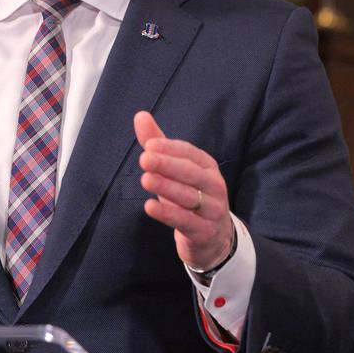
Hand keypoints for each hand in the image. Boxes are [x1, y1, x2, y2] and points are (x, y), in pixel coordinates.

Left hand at [134, 110, 233, 270]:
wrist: (213, 237)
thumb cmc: (190, 195)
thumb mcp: (176, 169)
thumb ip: (158, 144)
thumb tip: (140, 115)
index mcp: (206, 166)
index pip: (189, 153)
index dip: (170, 149)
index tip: (149, 145)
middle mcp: (213, 185)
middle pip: (190, 173)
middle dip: (168, 165)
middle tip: (145, 159)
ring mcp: (211, 209)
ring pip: (189, 196)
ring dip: (167, 187)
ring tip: (145, 179)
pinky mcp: (204, 231)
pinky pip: (185, 221)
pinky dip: (168, 214)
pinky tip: (150, 207)